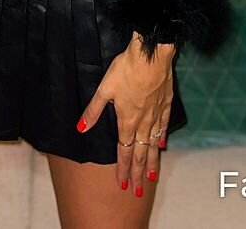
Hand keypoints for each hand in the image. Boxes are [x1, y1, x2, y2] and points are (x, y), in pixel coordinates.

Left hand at [76, 37, 174, 196]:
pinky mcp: (165, 104)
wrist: (151, 55)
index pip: (124, 151)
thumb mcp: (104, 89)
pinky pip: (163, 126)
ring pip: (154, 144)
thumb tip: (80, 128)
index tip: (123, 183)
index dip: (123, 168)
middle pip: (141, 153)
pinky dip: (161, 138)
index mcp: (127, 120)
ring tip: (152, 177)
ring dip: (152, 162)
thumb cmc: (126, 69)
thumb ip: (93, 111)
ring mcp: (156, 114)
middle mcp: (143, 122)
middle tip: (138, 190)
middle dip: (139, 173)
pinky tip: (161, 145)